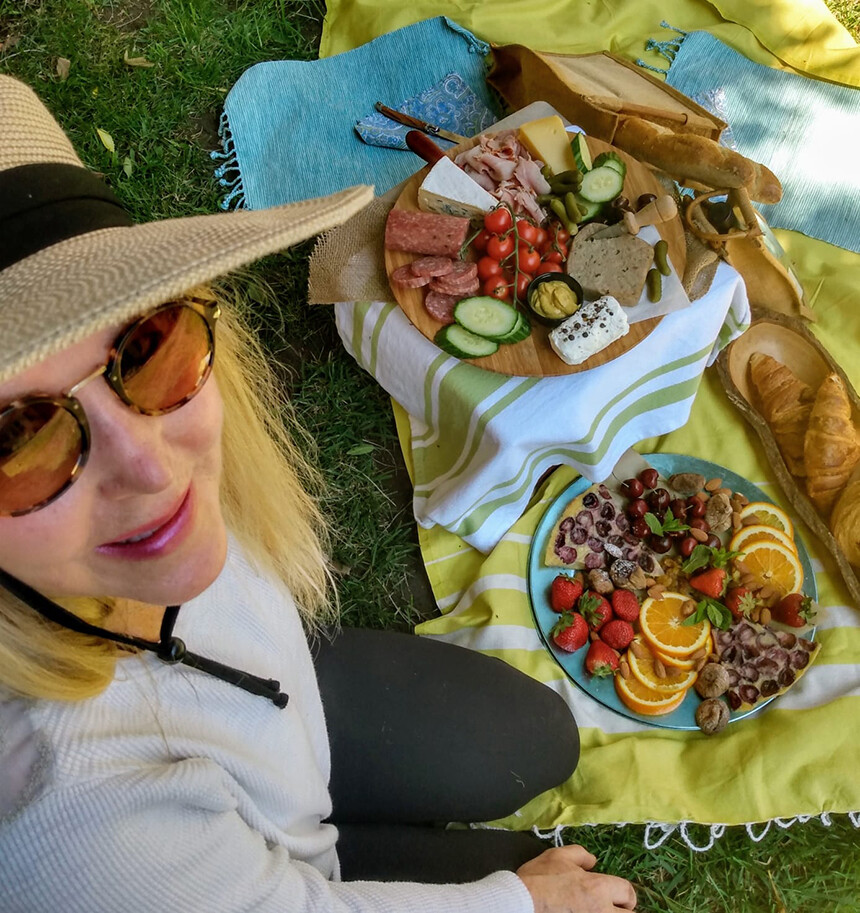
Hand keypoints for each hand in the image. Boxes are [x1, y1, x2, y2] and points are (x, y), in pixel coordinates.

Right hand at [516, 845, 636, 912]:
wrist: (521, 902)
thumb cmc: (540, 878)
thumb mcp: (559, 855)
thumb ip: (581, 855)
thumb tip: (593, 862)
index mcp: (598, 888)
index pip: (627, 892)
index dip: (625, 893)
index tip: (618, 896)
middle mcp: (601, 910)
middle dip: (624, 910)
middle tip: (614, 908)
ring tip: (600, 911)